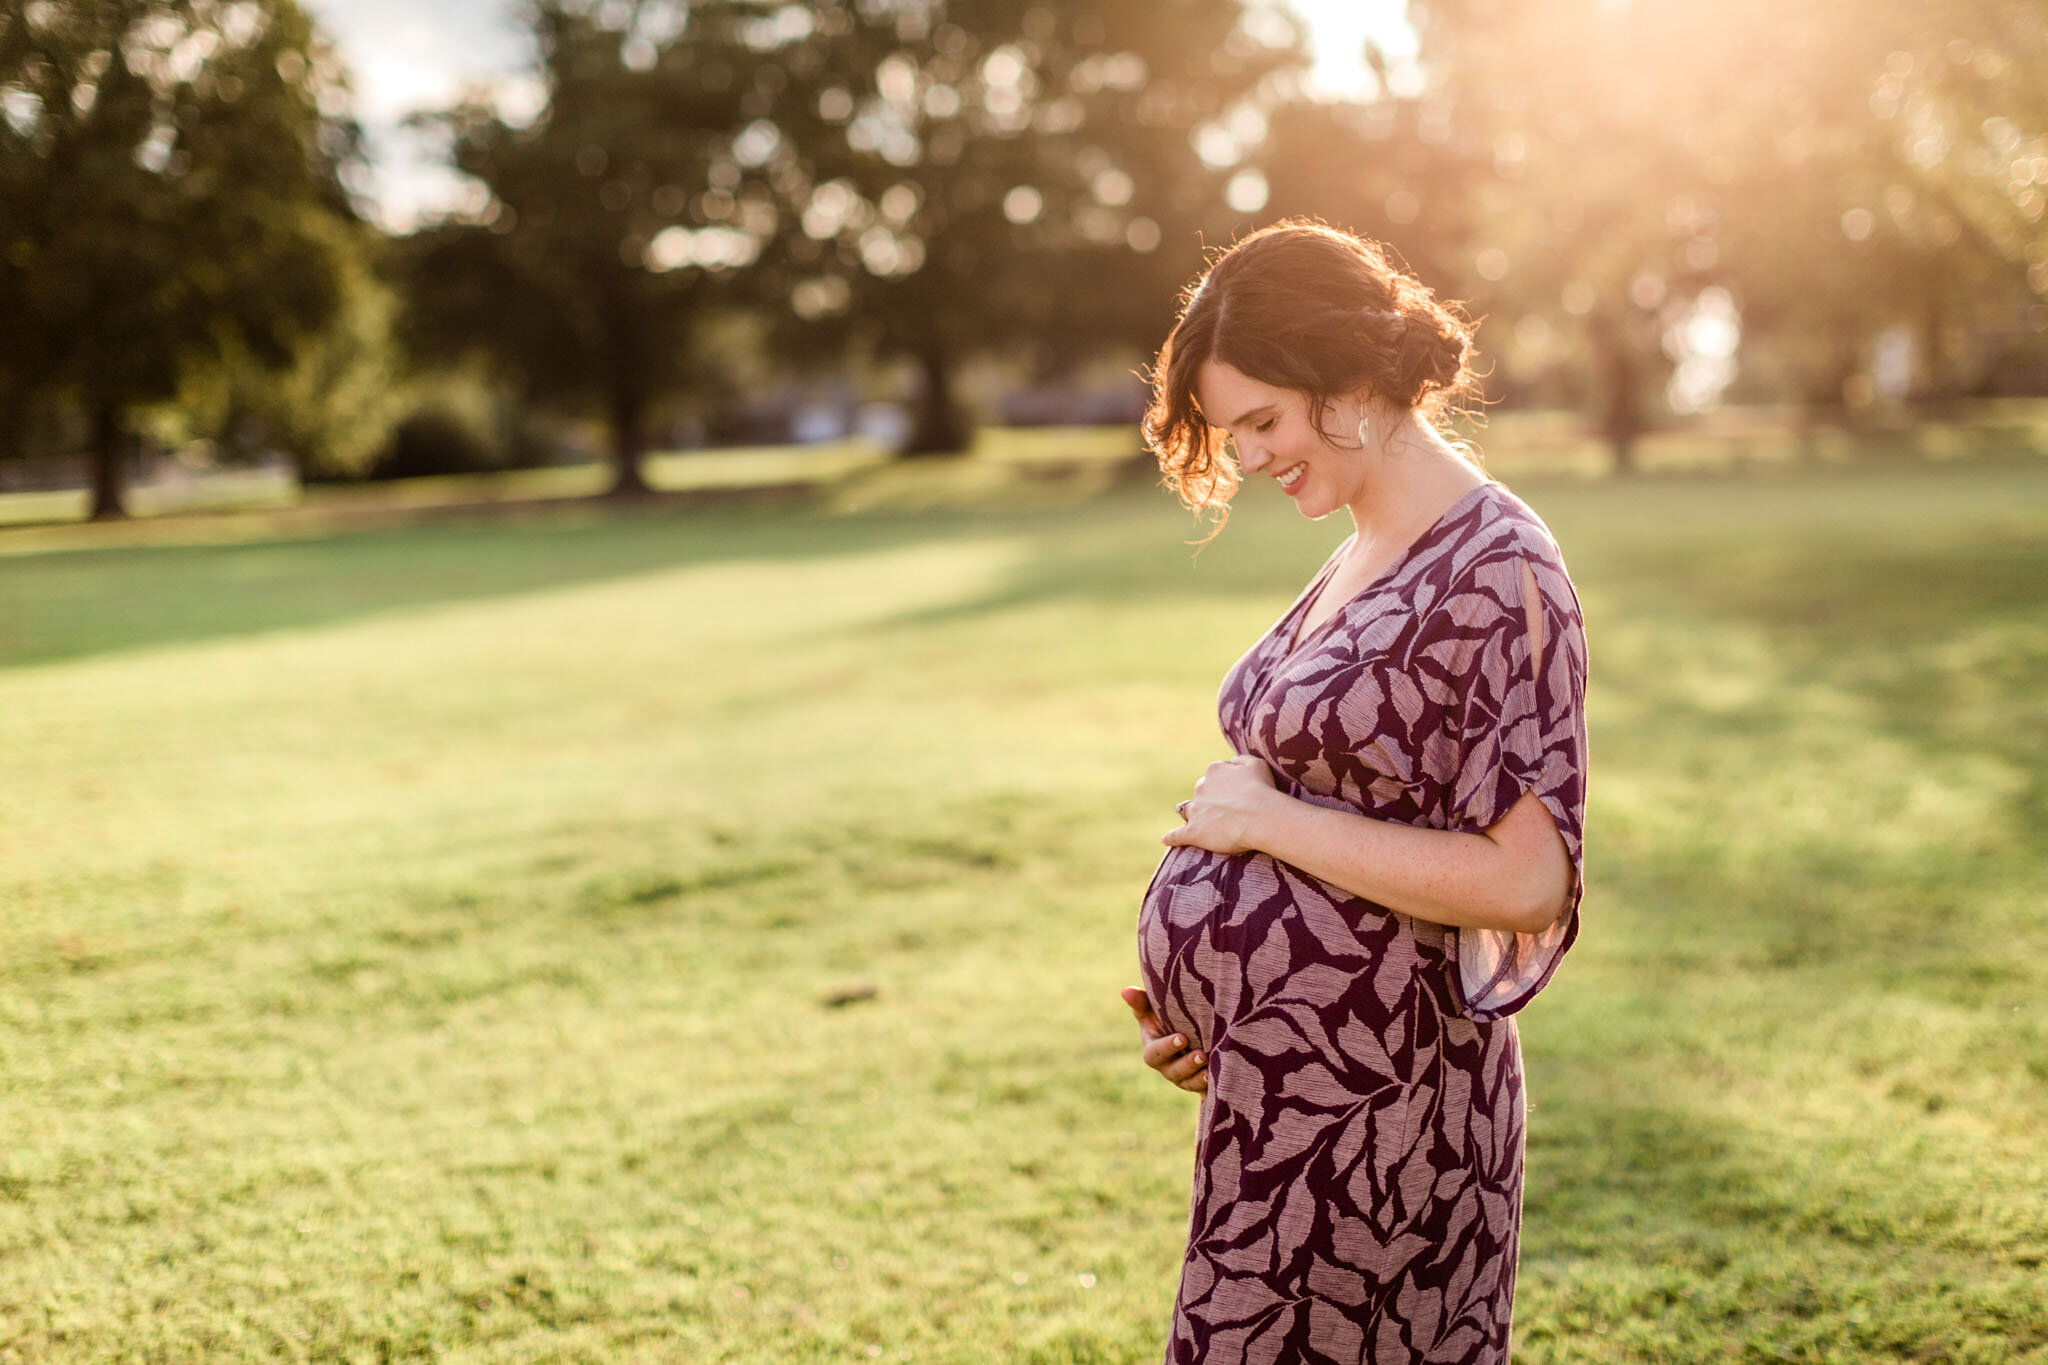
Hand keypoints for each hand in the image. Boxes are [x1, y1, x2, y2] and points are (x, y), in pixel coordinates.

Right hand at [1121, 986, 1206, 1093]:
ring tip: (1211, 1071)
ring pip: (1189, 1084)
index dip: (1167, 1048)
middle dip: (1187, 1065)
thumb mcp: (1154, 1010)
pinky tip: (1222, 1082)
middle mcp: (1167, 1067)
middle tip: (1202, 1055)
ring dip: (1199, 1079)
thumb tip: (1126, 991)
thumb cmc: (1169, 1017)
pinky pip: (1204, 1092)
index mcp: (1153, 1050)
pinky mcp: (1199, 1085)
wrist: (1193, 1032)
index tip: (1182, 1038)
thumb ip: (1141, 1002)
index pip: (1155, 1053)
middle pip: (1173, 1072)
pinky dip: (1212, 1089)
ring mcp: (1183, 1078)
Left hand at [1163, 754, 1282, 854]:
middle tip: (1227, 811)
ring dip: (1194, 814)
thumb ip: (1240, 760)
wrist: (1260, 816)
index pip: (1215, 775)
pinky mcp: (1193, 832)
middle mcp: (1201, 787)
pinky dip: (1172, 837)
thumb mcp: (1256, 763)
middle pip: (1201, 792)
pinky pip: (1177, 835)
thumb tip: (1230, 761)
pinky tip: (1166, 839)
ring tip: (1201, 823)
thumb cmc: (1262, 790)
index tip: (1237, 794)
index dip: (1226, 785)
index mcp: (1214, 770)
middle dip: (1210, 799)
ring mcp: (1195, 810)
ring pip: (1188, 810)